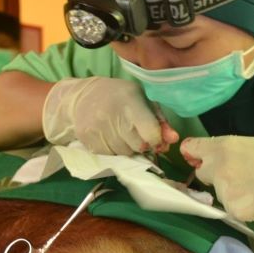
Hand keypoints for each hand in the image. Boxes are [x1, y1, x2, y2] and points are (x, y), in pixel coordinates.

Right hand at [42, 77, 177, 154]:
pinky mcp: (89, 142)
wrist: (80, 97)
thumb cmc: (117, 96)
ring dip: (128, 147)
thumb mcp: (141, 98)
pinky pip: (111, 156)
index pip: (150, 132)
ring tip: (121, 132)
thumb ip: (159, 119)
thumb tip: (173, 140)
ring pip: (125, 153)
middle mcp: (113, 116)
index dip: (156, 139)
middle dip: (143, 143)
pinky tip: (110, 136)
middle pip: (139, 146)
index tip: (155, 137)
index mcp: (130, 101)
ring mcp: (98, 130)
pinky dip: (115, 150)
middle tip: (136, 131)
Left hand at [181, 136, 253, 235]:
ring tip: (252, 187)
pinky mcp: (233, 210)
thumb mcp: (247, 143)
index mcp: (222, 148)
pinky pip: (228, 207)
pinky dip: (238, 204)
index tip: (196, 158)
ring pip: (216, 192)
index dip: (194, 154)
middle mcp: (218, 169)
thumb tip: (198, 156)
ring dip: (228, 190)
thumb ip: (221, 149)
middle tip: (237, 175)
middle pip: (201, 173)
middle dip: (214, 174)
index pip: (192, 149)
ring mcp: (224, 191)